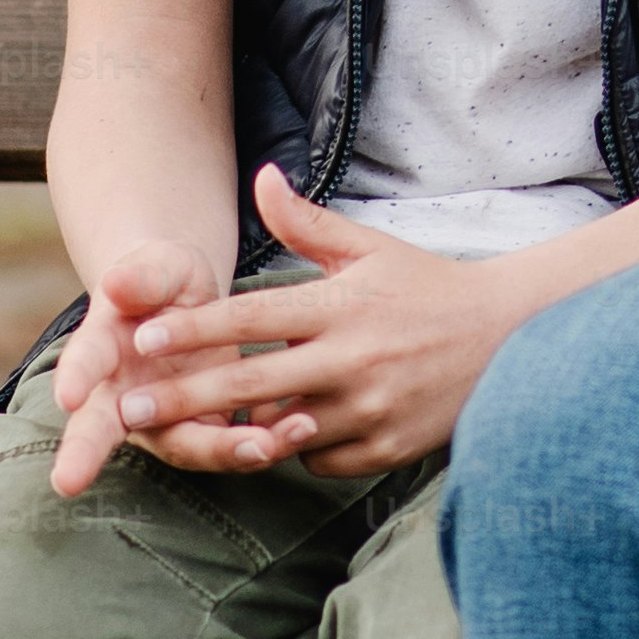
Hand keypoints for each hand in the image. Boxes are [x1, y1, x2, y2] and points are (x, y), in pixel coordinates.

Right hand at [46, 237, 295, 494]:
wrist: (187, 302)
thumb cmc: (161, 281)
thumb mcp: (156, 268)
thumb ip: (142, 277)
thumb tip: (118, 282)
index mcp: (104, 349)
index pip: (85, 362)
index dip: (76, 376)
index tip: (68, 395)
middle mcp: (125, 396)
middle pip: (104, 429)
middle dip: (88, 454)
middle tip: (66, 481)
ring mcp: (169, 420)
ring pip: (186, 444)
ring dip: (223, 450)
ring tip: (264, 446)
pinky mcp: (213, 428)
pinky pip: (235, 441)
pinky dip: (267, 438)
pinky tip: (303, 425)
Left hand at [116, 166, 529, 478]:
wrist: (509, 338)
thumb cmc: (428, 289)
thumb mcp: (370, 249)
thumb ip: (307, 223)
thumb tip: (261, 178)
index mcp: (342, 305)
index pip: (254, 316)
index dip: (197, 328)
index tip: (144, 338)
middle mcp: (352, 359)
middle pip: (251, 381)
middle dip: (183, 396)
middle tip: (129, 410)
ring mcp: (370, 409)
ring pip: (280, 429)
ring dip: (242, 428)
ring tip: (196, 430)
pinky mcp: (385, 449)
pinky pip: (318, 460)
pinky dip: (300, 447)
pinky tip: (293, 430)